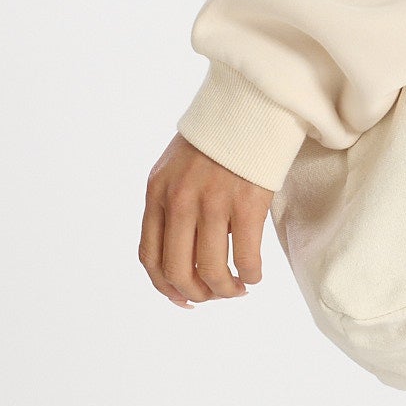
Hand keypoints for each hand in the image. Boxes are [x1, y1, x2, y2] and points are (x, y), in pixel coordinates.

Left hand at [141, 135, 272, 306]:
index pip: (150, 257)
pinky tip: (255, 274)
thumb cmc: (217, 141)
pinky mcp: (247, 203)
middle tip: (215, 296)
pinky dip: (250, 274)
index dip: (165, 287)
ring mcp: (212, 203)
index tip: (185, 299)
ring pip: (211, 270)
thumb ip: (170, 205)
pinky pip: (245, 257)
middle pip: (177, 270)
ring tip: (238, 288)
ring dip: (226, 290)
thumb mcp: (176, 170)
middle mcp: (179, 201)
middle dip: (197, 293)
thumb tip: (182, 252)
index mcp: (157, 194)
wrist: (249, 106)